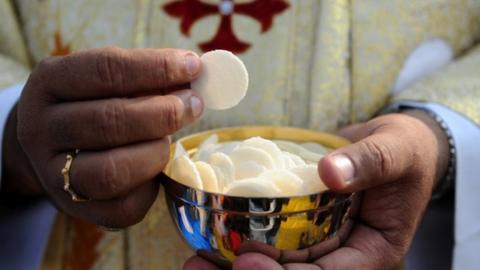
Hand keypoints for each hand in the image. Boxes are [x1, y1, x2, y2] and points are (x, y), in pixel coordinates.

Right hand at [2, 47, 203, 227]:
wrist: (53, 149)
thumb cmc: (92, 105)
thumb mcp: (107, 82)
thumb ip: (147, 78)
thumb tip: (195, 77)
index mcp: (49, 82)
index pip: (105, 69)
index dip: (155, 67)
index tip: (193, 66)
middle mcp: (40, 128)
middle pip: (109, 121)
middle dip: (164, 113)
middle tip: (194, 105)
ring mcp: (53, 174)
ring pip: (112, 171)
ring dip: (156, 152)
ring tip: (170, 140)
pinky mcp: (75, 208)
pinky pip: (124, 206)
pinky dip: (151, 186)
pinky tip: (156, 168)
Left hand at [184, 111, 448, 269]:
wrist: (395, 145)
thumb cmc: (405, 151)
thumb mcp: (397, 152)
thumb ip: (369, 162)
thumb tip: (331, 173)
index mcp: (372, 252)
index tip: (247, 262)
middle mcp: (343, 255)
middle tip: (200, 265)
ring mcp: (321, 240)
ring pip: (278, 264)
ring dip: (235, 264)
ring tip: (195, 258)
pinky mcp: (303, 223)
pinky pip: (273, 238)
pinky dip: (242, 239)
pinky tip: (210, 234)